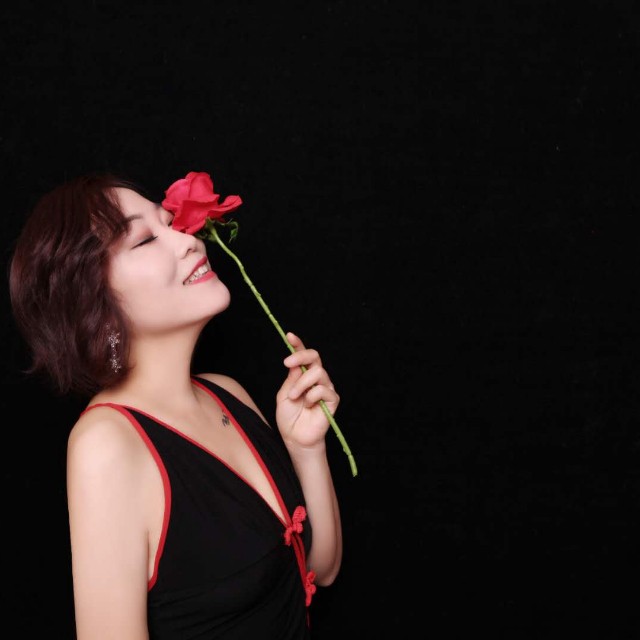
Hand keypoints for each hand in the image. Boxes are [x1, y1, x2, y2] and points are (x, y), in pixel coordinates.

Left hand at [275, 332, 339, 450]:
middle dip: (301, 356)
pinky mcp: (332, 399)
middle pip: (315, 357)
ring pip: (318, 372)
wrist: (295, 438)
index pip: (304, 356)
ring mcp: (325, 388)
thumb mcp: (284, 394)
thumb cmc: (289, 418)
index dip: (298, 344)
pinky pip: (323, 389)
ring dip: (302, 384)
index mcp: (303, 375)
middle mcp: (316, 379)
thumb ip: (291, 378)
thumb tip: (297, 363)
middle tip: (288, 364)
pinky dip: (312, 396)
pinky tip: (308, 405)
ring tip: (295, 397)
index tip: (289, 336)